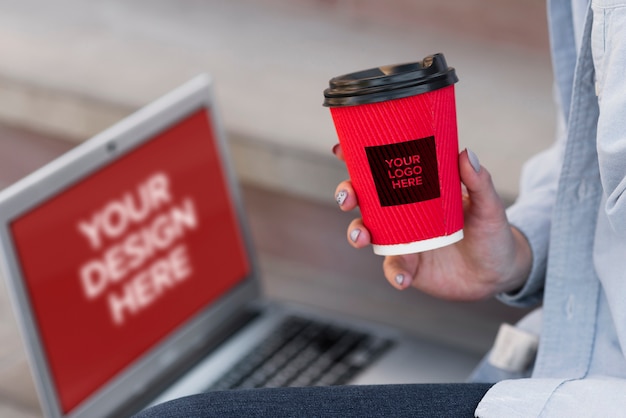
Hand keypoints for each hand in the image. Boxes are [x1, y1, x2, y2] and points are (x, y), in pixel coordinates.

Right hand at [333, 144, 531, 300]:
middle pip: (364, 199)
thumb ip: (479, 183)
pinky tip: (402, 278)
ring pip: (367, 232)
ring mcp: (402, 240)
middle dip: (347, 194)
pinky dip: (394, 273)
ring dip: (357, 233)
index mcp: (417, 190)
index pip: (382, 169)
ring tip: (362, 236)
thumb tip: (467, 154)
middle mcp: (402, 213)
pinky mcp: (408, 266)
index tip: (340, 150)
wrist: (498, 272)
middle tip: (348, 198)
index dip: (356, 159)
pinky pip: (393, 269)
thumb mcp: (488, 205)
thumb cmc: (492, 231)